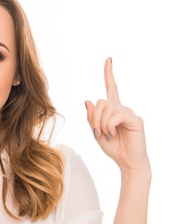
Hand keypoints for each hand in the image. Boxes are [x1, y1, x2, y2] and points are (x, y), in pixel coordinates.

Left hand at [85, 58, 148, 172]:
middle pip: (101, 102)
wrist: (128, 163)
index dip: (109, 74)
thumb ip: (92, 118)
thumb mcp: (97, 133)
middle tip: (97, 132)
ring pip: (106, 108)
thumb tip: (88, 101)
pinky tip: (112, 133)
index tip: (109, 60)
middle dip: (94, 118)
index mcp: (113, 111)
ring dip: (101, 123)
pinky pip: (115, 116)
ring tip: (106, 134)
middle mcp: (122, 109)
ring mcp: (129, 113)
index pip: (111, 88)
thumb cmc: (114, 148)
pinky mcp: (135, 119)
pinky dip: (108, 125)